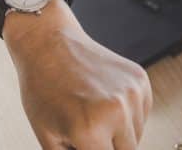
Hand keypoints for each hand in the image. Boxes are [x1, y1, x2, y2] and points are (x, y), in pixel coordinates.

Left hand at [4, 0, 152, 149]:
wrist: (48, 42)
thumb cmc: (41, 86)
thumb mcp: (46, 134)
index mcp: (88, 129)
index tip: (87, 147)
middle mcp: (115, 111)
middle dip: (106, 148)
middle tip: (85, 132)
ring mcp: (131, 94)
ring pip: (135, 137)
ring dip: (118, 134)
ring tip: (89, 111)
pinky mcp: (140, 81)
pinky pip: (141, 114)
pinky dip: (126, 115)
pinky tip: (101, 98)